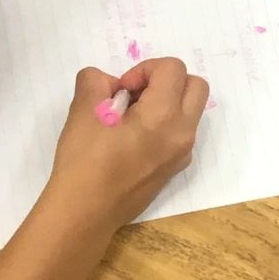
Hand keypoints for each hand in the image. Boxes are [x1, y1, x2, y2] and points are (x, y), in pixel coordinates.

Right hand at [45, 59, 206, 230]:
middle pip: (195, 85)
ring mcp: (183, 153)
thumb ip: (96, 81)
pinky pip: (181, 133)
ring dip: (167, 101)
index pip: (173, 68)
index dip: (144, 69)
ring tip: (130, 117)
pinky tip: (133, 139)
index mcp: (165, 116)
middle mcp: (183, 134)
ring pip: (191, 110)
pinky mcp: (175, 168)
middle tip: (134, 96)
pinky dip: (165, 124)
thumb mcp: (83, 110)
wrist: (87, 211)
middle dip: (166, 80)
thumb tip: (111, 85)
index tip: (121, 90)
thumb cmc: (85, 161)